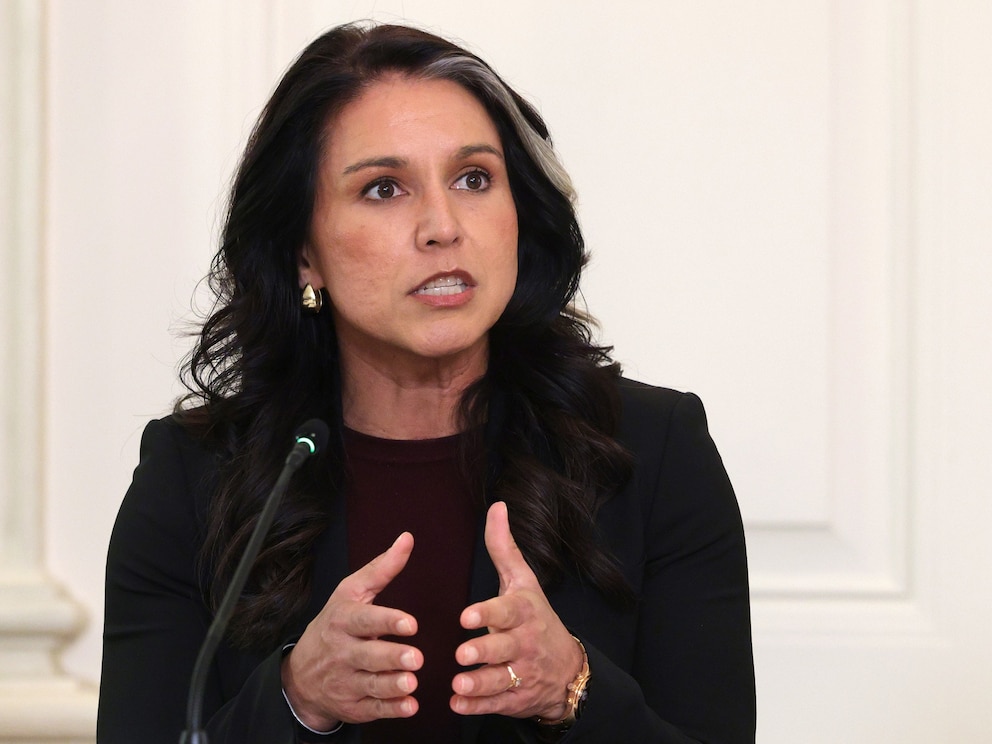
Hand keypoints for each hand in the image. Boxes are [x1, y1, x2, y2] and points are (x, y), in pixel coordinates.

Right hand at [281, 532, 422, 729]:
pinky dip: (391, 709)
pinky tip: (409, 706)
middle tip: (415, 657)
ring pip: (371, 684)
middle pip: (368, 655)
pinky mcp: (353, 705)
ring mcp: (346, 680)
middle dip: (392, 657)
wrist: (302, 673)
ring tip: (412, 682)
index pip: (365, 620)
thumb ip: (382, 568)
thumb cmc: (336, 625)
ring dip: (392, 685)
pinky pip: (373, 708)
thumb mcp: (352, 592)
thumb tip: (407, 539)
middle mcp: (343, 651)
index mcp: (343, 620)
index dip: (387, 621)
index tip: (411, 623)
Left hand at [450, 502, 582, 719]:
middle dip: (484, 651)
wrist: (568, 669)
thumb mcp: (524, 581)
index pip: (507, 611)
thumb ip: (504, 548)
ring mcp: (522, 673)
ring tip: (458, 685)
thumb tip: (497, 506)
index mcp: (524, 612)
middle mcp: (525, 643)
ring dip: (478, 684)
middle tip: (462, 654)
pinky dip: (477, 707)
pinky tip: (458, 704)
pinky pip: (496, 704)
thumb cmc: (535, 616)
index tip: (467, 615)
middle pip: (504, 648)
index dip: (488, 613)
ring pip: (499, 680)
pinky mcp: (516, 698)